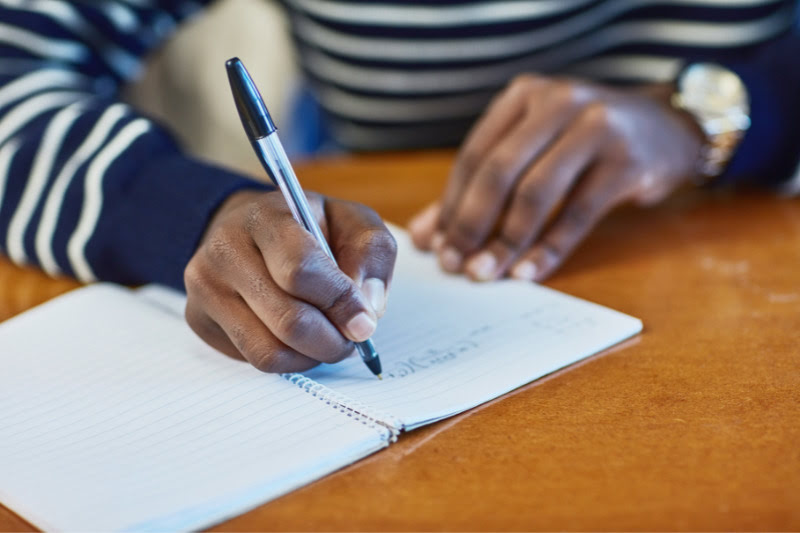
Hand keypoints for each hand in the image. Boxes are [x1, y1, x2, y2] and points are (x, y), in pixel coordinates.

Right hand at [184, 190, 396, 372]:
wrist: (253, 229)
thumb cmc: (311, 227)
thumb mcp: (352, 222)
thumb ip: (372, 254)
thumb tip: (366, 309)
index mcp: (265, 216)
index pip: (301, 270)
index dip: (340, 302)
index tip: (365, 321)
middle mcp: (225, 250)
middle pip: (288, 320)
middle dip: (333, 340)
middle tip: (353, 339)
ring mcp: (206, 287)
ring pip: (270, 350)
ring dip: (313, 355)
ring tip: (329, 338)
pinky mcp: (200, 319)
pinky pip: (254, 360)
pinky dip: (290, 360)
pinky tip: (301, 340)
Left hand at [409, 75, 703, 281]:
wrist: (669, 128)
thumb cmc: (586, 143)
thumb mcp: (534, 150)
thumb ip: (479, 188)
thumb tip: (425, 236)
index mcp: (525, 95)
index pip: (475, 155)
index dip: (451, 204)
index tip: (436, 246)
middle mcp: (558, 102)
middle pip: (498, 172)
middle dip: (470, 225)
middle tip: (454, 265)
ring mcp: (596, 128)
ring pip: (535, 194)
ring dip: (506, 241)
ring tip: (486, 274)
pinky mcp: (626, 161)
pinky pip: (576, 214)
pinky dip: (548, 249)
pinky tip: (528, 273)